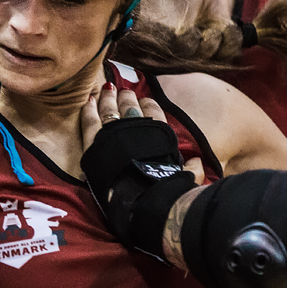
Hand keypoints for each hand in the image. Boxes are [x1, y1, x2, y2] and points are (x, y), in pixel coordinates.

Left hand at [80, 84, 203, 182]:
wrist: (143, 198)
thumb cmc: (166, 188)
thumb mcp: (186, 177)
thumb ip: (192, 169)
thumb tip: (198, 163)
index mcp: (158, 135)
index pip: (154, 112)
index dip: (149, 104)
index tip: (145, 100)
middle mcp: (136, 130)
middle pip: (130, 107)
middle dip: (127, 97)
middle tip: (124, 91)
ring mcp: (113, 135)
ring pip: (109, 110)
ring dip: (108, 98)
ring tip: (107, 89)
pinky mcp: (95, 144)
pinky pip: (90, 122)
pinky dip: (89, 110)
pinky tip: (88, 101)